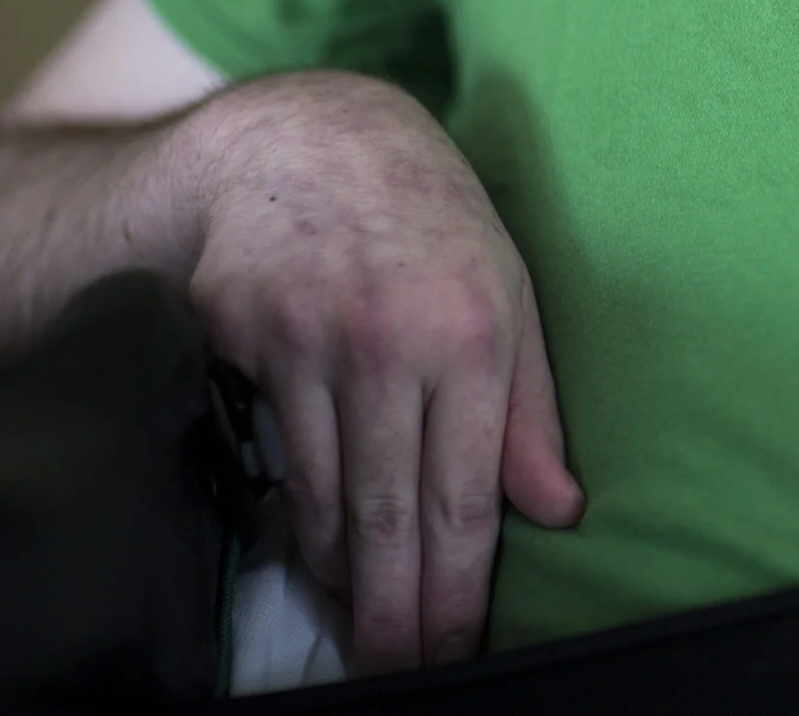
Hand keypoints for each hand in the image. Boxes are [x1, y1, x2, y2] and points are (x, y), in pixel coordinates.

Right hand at [175, 72, 583, 673]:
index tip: (453, 649)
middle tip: (398, 673)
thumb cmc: (431, 217)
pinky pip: (275, 456)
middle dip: (393, 614)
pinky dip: (300, 516)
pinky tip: (319, 552)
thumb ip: (533, 406)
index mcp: (472, 333)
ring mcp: (304, 341)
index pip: (465, 497)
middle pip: (389, 517)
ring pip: (325, 498)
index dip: (456, 589)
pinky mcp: (238, 338)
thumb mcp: (511, 290)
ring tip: (363, 626)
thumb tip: (559, 509)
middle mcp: (388, 342)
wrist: (305, 137)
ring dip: (344, 577)